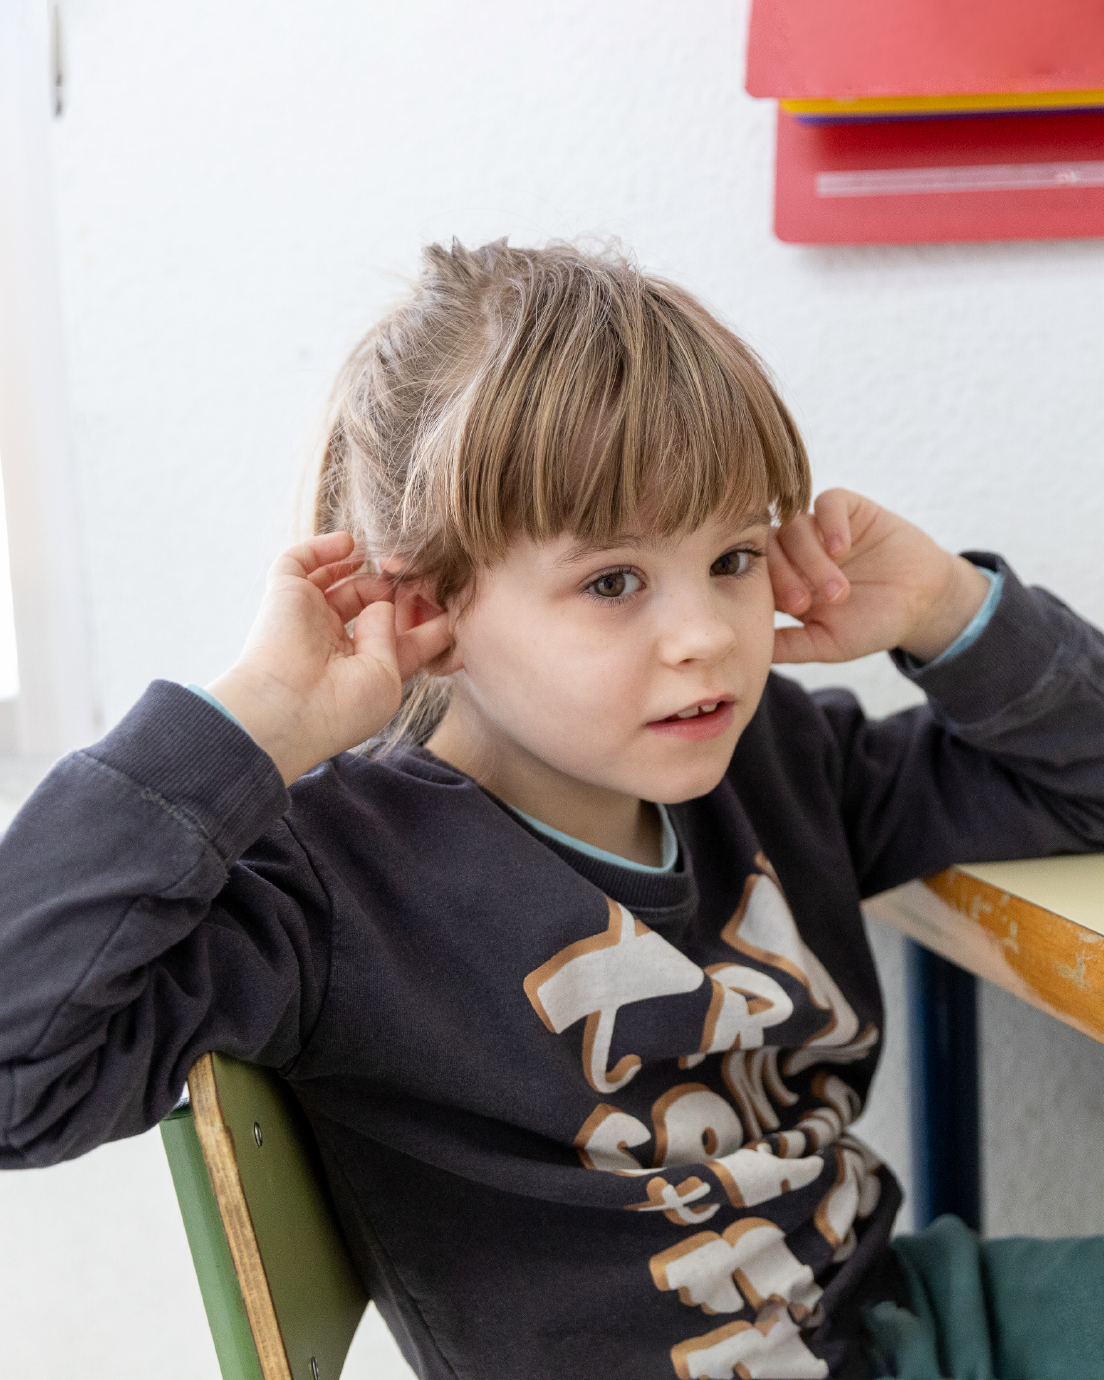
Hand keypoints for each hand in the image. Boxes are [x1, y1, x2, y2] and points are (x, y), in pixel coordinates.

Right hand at [207, 533, 453, 783]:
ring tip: (387, 563)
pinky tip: (348, 545)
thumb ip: (396, 636)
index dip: (424, 618)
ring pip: (337, 580)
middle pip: (371, 603)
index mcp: (362, 668)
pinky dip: (322, 547)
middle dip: (396, 589)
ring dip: (363, 568)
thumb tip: (384, 603)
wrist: (287, 708)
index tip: (452, 602)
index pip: (398, 635)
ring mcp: (309, 616)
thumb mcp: (389, 677)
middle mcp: (335, 641)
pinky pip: (299, 561)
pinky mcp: (284, 595)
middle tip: (417, 576)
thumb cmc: (341, 707)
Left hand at [770, 489, 991, 665]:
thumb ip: (789, 646)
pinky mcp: (849, 509)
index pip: (756, 575)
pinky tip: (841, 549)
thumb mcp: (827, 643)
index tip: (789, 615)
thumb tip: (751, 654)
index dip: (762, 591)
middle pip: (769, 548)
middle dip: (783, 577)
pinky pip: (828, 502)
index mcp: (784, 581)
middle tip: (804, 604)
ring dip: (811, 560)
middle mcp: (797, 551)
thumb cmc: (871, 624)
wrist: (922, 602)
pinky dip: (830, 523)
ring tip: (838, 590)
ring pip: (795, 527)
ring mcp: (821, 528)